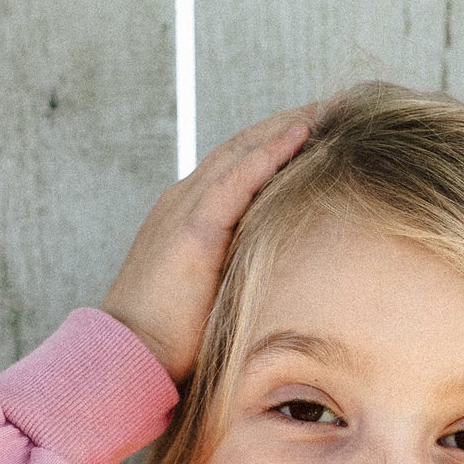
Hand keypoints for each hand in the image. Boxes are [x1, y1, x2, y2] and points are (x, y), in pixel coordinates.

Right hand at [102, 107, 317, 383]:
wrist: (128, 357)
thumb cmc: (169, 341)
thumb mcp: (212, 298)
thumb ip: (237, 275)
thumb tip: (277, 283)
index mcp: (188, 217)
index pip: (238, 166)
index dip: (276, 144)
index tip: (319, 132)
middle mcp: (184, 201)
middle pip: (243, 147)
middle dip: (289, 123)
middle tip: (336, 106)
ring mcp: (184, 210)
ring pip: (242, 151)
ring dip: (288, 126)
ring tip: (330, 108)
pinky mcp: (193, 229)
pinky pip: (236, 179)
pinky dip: (268, 153)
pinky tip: (300, 134)